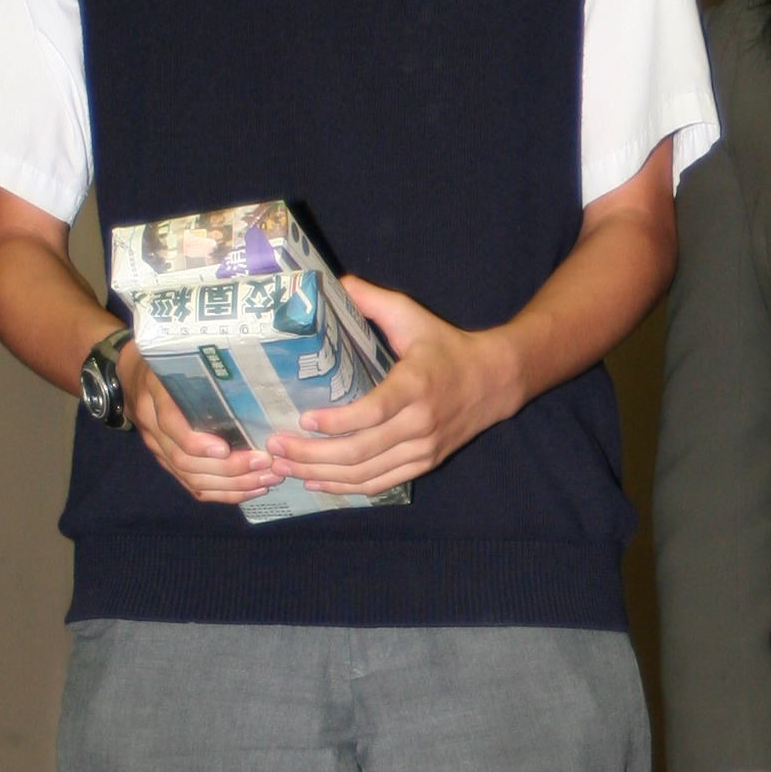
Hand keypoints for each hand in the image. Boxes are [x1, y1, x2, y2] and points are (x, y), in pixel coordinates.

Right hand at [118, 340, 280, 505]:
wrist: (127, 376)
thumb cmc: (163, 362)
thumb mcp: (176, 355)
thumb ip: (201, 367)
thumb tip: (252, 374)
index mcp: (155, 397)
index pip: (171, 426)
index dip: (196, 442)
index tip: (225, 449)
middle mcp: (152, 428)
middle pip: (185, 460)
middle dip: (227, 468)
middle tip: (264, 463)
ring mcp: (158, 449)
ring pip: (190, 478)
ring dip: (231, 484)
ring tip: (265, 480)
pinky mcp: (167, 463)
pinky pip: (193, 486)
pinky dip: (223, 493)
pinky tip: (250, 490)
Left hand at [279, 279, 518, 493]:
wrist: (495, 381)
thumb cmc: (446, 346)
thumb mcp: (412, 316)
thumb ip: (372, 300)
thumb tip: (332, 282)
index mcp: (416, 385)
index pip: (375, 410)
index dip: (338, 421)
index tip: (304, 419)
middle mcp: (420, 423)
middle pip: (360, 451)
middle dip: (312, 454)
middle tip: (275, 448)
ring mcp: (422, 449)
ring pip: (365, 474)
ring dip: (321, 475)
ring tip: (284, 467)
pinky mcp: (423, 464)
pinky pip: (378, 484)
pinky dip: (344, 488)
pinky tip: (316, 483)